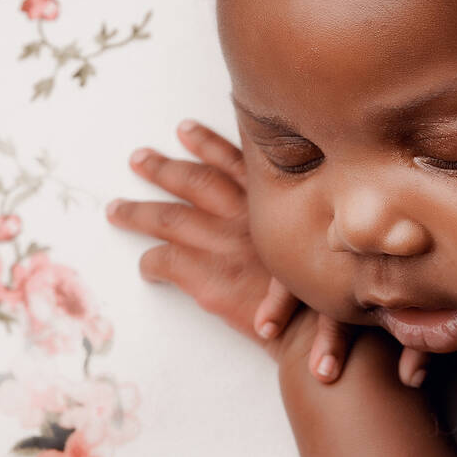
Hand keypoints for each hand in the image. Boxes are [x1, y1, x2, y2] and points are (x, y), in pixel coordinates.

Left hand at [107, 119, 429, 384]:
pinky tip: (144, 267)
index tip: (185, 128)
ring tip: (117, 209)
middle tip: (137, 158)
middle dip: (165, 167)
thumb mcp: (333, 233)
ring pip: (170, 219)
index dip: (208, 142)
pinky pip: (168, 264)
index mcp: (274, 199)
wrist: (325, 328)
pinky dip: (152, 264)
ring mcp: (226, 243)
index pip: (234, 159)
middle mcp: (247, 213)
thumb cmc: (339, 283)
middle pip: (195, 181)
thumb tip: (304, 208)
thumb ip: (312, 214)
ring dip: (140, 212)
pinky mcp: (210, 278)